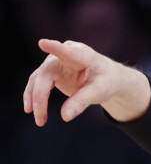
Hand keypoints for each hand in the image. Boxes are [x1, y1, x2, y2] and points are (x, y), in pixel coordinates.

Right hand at [23, 39, 150, 125]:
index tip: (43, 43)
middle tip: (39, 115)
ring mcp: (54, 63)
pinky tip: (31, 110)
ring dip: (34, 99)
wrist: (107, 78)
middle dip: (40, 95)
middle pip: (46, 74)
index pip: (66, 51)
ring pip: (38, 80)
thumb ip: (82, 102)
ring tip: (39, 120)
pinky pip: (37, 84)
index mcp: (82, 55)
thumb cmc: (106, 80)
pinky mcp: (50, 73)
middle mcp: (64, 55)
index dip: (54, 48)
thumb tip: (65, 116)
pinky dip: (34, 97)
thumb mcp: (100, 92)